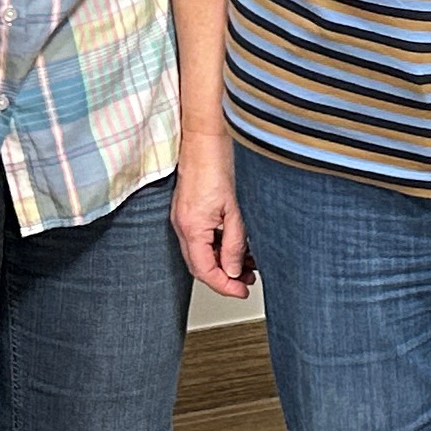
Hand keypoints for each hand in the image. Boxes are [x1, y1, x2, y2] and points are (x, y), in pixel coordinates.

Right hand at [172, 137, 254, 299]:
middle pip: (200, 266)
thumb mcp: (233, 209)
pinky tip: (236, 246)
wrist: (203, 139)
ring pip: (201, 254)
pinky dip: (218, 247)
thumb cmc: (215, 164)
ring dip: (223, 263)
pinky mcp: (188, 212)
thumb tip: (234, 270)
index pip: (205, 271)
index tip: (242, 291)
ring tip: (248, 265)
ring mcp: (183, 219)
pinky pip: (201, 240)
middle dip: (224, 278)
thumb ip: (233, 243)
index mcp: (191, 228)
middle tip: (247, 282)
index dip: (224, 286)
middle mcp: (182, 226)